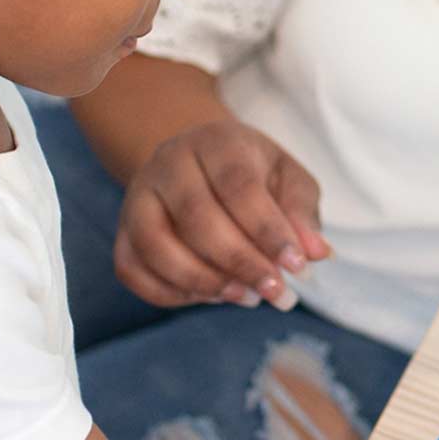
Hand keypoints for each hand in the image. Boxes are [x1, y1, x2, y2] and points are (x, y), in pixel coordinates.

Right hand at [113, 120, 329, 308]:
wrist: (196, 161)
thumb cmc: (252, 173)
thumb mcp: (287, 178)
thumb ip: (301, 211)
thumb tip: (316, 253)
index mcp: (216, 142)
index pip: (238, 185)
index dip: (268, 230)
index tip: (296, 266)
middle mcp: (169, 164)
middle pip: (196, 217)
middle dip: (240, 262)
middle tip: (275, 292)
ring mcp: (138, 196)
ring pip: (156, 246)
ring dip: (204, 281)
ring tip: (246, 297)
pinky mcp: (122, 230)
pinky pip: (132, 269)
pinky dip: (171, 292)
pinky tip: (211, 296)